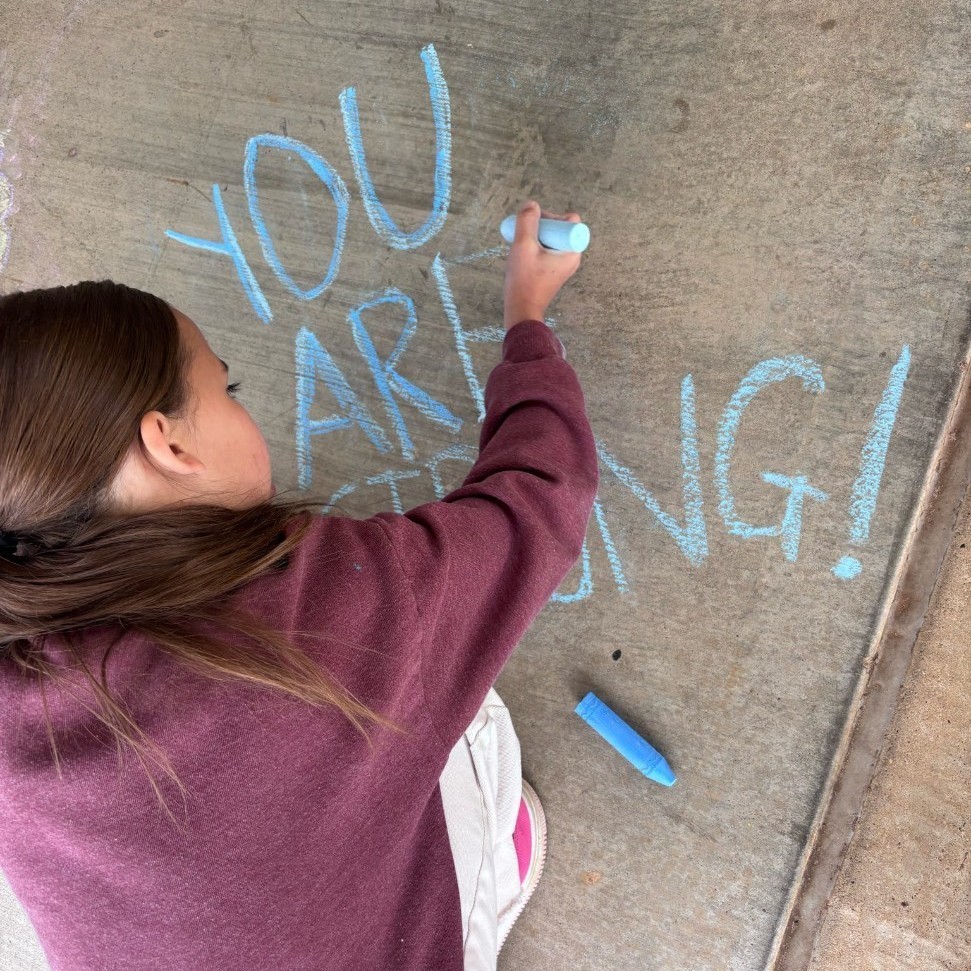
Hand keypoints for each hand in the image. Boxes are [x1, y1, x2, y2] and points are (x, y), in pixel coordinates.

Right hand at [503, 200, 582, 329]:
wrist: (521, 311)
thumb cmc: (524, 281)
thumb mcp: (523, 246)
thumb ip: (527, 221)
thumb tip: (531, 204)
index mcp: (572, 251)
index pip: (570, 220)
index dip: (552, 217)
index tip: (535, 226)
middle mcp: (571, 257)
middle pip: (560, 227)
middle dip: (541, 226)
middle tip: (524, 235)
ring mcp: (562, 265)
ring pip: (551, 238)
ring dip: (536, 236)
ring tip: (521, 246)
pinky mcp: (552, 271)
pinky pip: (546, 249)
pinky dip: (535, 247)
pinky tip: (521, 254)